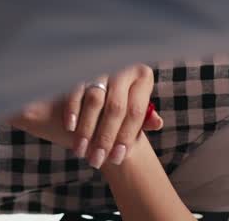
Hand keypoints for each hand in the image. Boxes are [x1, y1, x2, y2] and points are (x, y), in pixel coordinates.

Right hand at [10, 63, 163, 168]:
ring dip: (87, 129)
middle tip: (96, 160)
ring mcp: (102, 68)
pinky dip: (73, 110)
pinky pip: (76, 90)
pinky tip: (70, 128)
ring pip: (95, 100)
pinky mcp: (81, 70)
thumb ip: (144, 119)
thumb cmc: (123, 107)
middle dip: (105, 137)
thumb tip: (157, 123)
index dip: (126, 137)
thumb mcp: (136, 112)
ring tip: (81, 151)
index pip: (136, 111)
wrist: (102, 93)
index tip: (117, 158)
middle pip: (116, 107)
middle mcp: (123, 69)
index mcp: (143, 77)